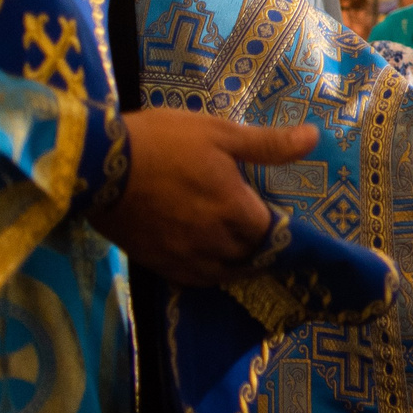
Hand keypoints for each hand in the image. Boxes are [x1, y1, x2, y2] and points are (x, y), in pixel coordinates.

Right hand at [93, 110, 320, 287]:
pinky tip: (207, 257)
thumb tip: (314, 138)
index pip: (273, 232)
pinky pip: (194, 279)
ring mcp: (185, 257)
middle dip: (260, 245)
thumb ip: (268, 144)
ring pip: (225, 272)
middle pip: (251, 256)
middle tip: (259, 229)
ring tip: (238, 245)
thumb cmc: (162, 141)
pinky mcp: (158, 263)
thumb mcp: (219, 133)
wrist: (97, 164)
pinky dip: (207, 271)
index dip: (280, 225)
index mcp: (235, 211)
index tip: (280, 215)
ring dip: (237, 262)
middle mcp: (215, 242)